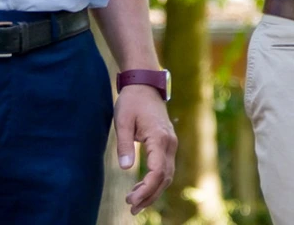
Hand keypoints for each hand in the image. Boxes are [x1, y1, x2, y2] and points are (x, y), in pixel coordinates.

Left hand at [115, 83, 176, 212]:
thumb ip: (124, 144)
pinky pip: (165, 168)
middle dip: (149, 195)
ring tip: (134, 203)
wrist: (145, 86)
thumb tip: (124, 168)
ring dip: (153, 191)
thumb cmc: (132, 102)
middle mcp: (170, 143)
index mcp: (159, 138)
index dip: (146, 189)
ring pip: (167, 175)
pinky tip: (142, 189)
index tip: (131, 200)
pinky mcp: (167, 144)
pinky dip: (156, 182)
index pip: (157, 171)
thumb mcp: (122, 121)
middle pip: (164, 177)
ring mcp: (171, 144)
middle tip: (131, 207)